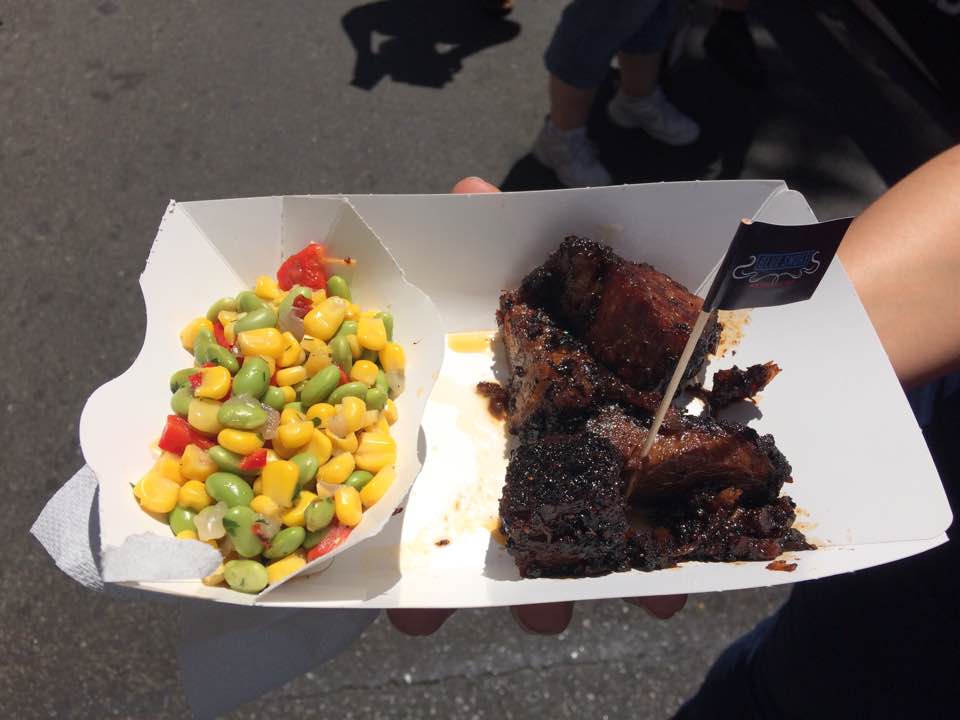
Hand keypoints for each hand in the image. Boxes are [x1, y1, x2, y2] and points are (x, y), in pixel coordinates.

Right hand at [386, 176, 687, 635]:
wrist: (776, 302)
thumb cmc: (662, 280)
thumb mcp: (582, 252)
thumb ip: (519, 229)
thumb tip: (462, 190)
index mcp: (521, 414)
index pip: (451, 475)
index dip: (410, 528)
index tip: (379, 579)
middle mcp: (559, 461)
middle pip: (501, 534)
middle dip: (466, 581)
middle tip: (434, 617)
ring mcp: (624, 492)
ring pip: (580, 560)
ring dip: (560, 593)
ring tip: (548, 613)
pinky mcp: (690, 507)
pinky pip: (675, 556)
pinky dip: (669, 575)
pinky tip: (668, 587)